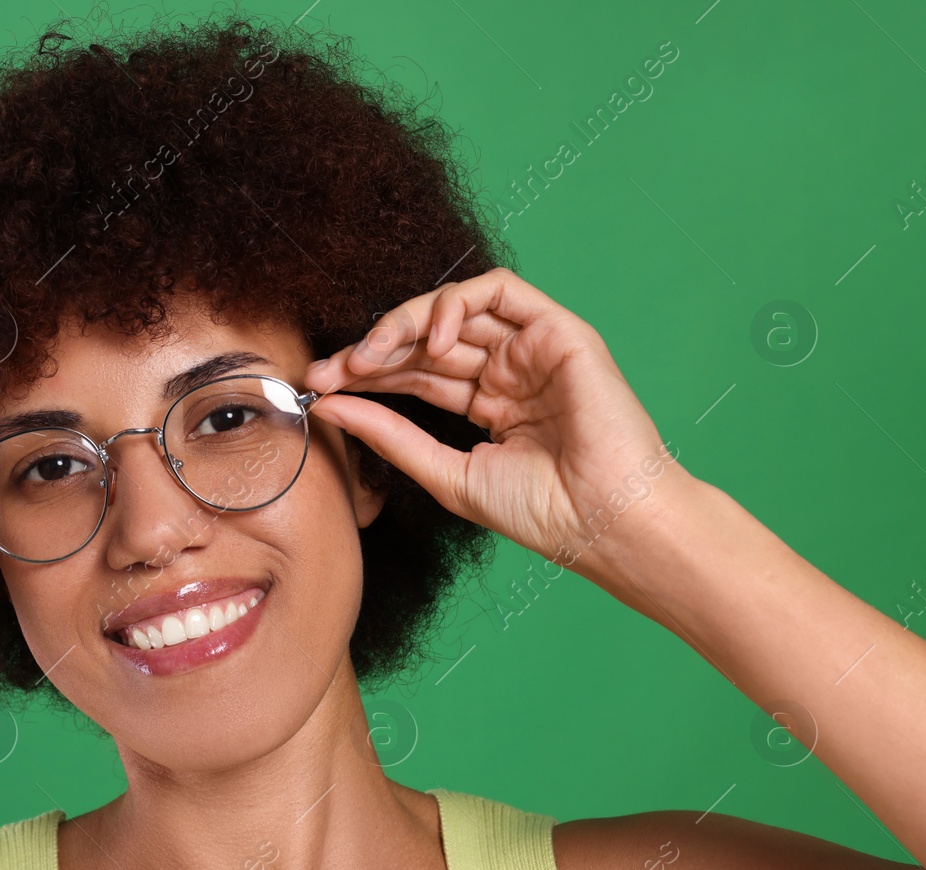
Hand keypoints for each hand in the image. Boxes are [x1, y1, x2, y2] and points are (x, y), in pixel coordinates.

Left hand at [304, 267, 694, 581]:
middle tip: (329, 370)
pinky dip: (455, 304)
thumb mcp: (445, 472)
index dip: (366, 377)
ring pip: (454, 308)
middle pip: (427, 341)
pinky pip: (498, 291)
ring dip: (401, 325)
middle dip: (371, 350)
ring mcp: (533, 349)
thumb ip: (390, 435)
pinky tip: (427, 342)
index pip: (416, 375)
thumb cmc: (542, 512)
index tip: (321, 389)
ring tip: (367, 358)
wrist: (604, 522)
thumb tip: (330, 407)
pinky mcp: (558, 331)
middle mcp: (510, 371)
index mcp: (490, 405)